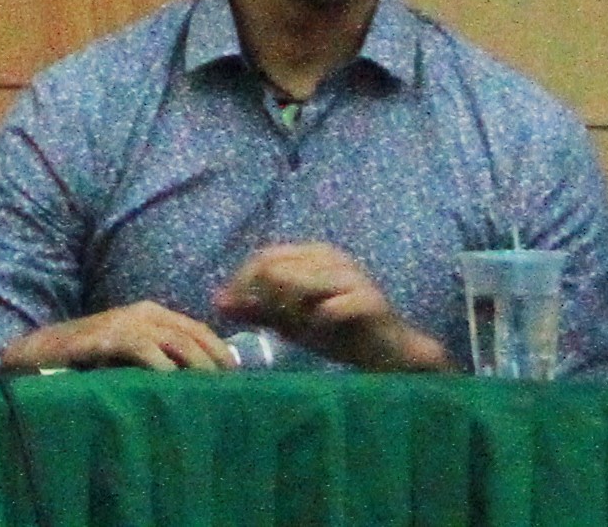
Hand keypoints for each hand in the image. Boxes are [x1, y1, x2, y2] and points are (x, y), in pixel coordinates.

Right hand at [4, 301, 239, 372]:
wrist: (43, 351)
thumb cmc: (89, 357)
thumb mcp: (130, 353)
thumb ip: (158, 356)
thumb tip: (195, 381)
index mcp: (152, 313)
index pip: (198, 328)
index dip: (220, 350)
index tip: (237, 376)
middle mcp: (144, 312)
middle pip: (193, 334)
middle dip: (215, 361)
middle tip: (231, 388)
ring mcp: (126, 322)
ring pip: (176, 341)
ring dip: (197, 365)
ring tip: (211, 389)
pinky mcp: (108, 336)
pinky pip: (145, 349)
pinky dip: (162, 365)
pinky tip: (173, 382)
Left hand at [218, 243, 447, 373]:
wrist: (390, 353)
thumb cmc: (339, 333)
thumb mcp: (292, 323)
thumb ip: (258, 310)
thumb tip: (217, 302)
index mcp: (313, 254)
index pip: (264, 257)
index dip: (240, 282)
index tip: (227, 309)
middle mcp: (332, 256)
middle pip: (275, 268)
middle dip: (263, 300)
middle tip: (270, 326)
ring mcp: (352, 275)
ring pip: (297, 285)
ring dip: (290, 314)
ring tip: (299, 331)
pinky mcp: (369, 300)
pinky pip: (328, 308)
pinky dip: (317, 325)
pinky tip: (320, 335)